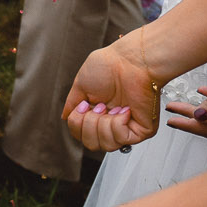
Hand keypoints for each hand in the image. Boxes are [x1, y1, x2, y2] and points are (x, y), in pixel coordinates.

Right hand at [64, 37, 160, 152]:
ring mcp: (126, 127)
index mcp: (97, 112)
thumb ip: (71, 104)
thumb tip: (65, 118)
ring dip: (102, 123)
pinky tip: (123, 109)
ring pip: (106, 145)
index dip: (77, 123)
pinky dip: (117, 122)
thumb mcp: (81, 85)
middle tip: (99, 105)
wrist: (129, 62)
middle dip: (89, 124)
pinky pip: (121, 139)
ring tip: (109, 106)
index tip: (84, 104)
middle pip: (91, 144)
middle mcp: (111, 122)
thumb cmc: (108, 66)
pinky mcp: (141, 130)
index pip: (80, 134)